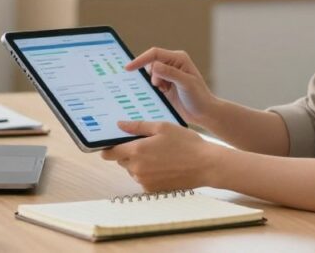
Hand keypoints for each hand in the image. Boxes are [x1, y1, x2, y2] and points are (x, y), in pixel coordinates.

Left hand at [100, 120, 221, 191]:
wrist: (206, 165)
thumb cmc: (186, 143)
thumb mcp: (162, 127)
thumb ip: (138, 126)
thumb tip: (119, 125)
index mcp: (136, 151)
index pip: (109, 153)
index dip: (108, 148)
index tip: (112, 143)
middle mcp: (137, 168)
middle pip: (121, 161)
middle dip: (128, 153)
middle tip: (146, 144)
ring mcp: (144, 181)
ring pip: (132, 170)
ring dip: (139, 163)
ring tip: (158, 154)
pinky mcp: (153, 189)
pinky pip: (143, 179)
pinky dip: (148, 173)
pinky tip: (163, 165)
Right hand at [125, 47, 217, 125]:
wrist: (204, 113)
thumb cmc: (199, 97)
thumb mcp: (186, 84)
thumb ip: (170, 73)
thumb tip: (154, 66)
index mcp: (178, 58)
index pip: (155, 54)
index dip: (140, 59)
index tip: (128, 68)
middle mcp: (172, 64)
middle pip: (150, 63)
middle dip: (150, 74)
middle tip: (161, 87)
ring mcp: (168, 74)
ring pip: (149, 74)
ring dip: (152, 83)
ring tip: (165, 91)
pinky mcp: (164, 85)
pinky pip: (151, 83)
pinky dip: (152, 89)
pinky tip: (163, 94)